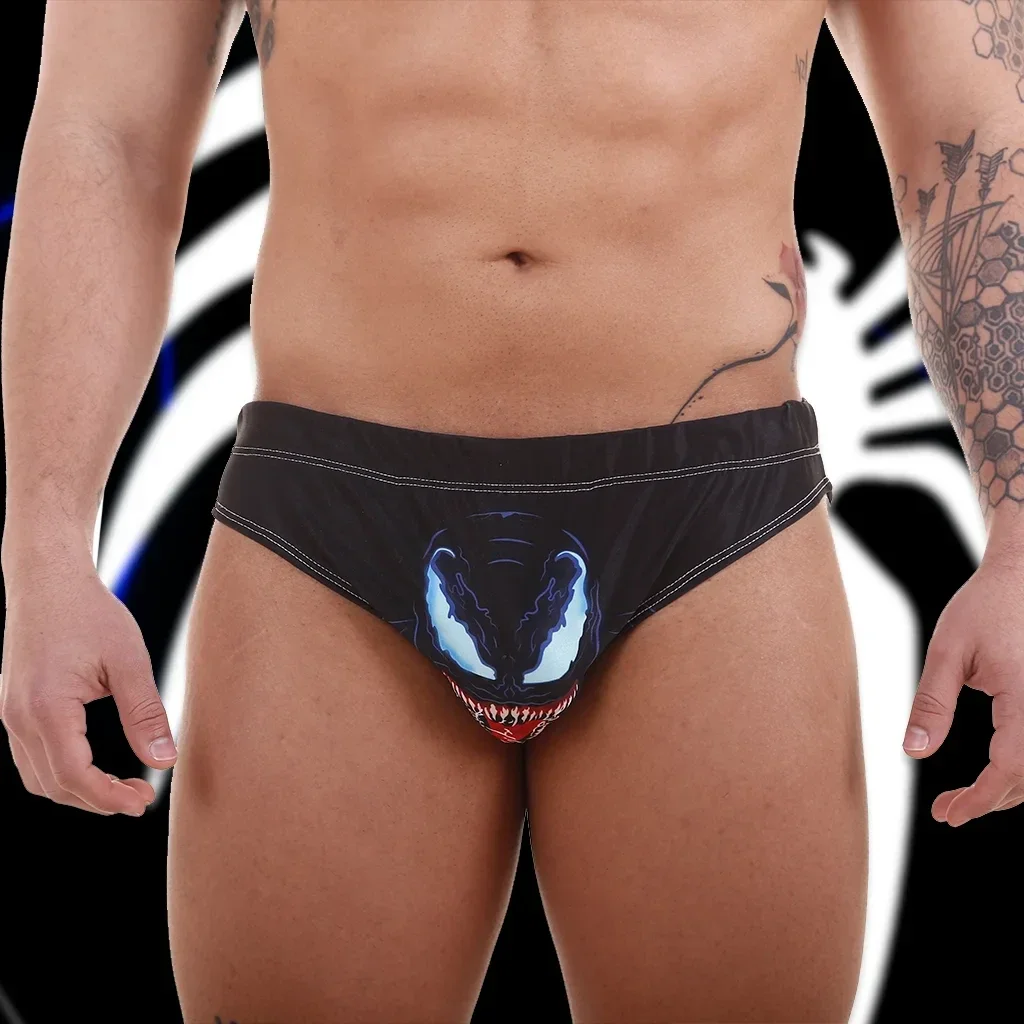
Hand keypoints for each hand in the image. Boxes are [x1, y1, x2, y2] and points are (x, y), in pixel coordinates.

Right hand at [0, 547, 176, 815]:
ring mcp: (11, 714)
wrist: (47, 580)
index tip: (143, 802)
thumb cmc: (90, 613)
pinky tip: (93, 765)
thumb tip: (164, 761)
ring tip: (121, 786)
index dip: (109, 797)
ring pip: (37, 777)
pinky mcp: (13, 707)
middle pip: (53, 785)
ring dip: (77, 791)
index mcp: (47, 708)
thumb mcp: (128, 660)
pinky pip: (31, 757)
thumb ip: (145, 713)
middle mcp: (19, 717)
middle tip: (139, 797)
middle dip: (96, 800)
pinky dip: (60, 772)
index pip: (74, 776)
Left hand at [903, 553, 1023, 826]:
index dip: (982, 798)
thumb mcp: (946, 651)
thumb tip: (914, 751)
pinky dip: (1019, 768)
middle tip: (947, 811)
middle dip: (990, 800)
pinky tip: (992, 773)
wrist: (1021, 576)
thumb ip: (932, 703)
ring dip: (1008, 789)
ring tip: (963, 799)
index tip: (950, 814)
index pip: (1011, 766)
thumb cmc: (982, 608)